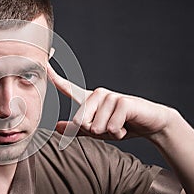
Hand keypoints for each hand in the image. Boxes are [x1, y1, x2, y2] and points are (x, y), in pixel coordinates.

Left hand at [47, 62, 174, 140]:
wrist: (151, 124)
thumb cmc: (122, 125)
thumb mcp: (97, 130)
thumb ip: (77, 129)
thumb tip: (56, 127)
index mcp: (89, 99)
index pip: (67, 87)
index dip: (53, 76)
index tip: (42, 61)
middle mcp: (97, 94)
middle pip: (81, 121)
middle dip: (95, 132)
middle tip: (110, 127)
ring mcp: (110, 95)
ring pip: (96, 126)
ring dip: (109, 133)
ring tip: (120, 125)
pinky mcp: (123, 101)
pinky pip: (111, 126)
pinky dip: (118, 132)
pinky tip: (126, 126)